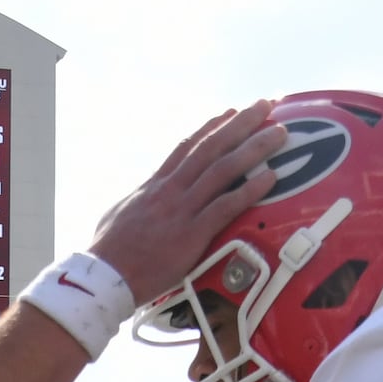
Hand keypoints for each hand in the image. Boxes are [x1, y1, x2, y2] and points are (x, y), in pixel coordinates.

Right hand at [85, 106, 293, 306]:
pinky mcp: (192, 235)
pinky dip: (249, 190)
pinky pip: (226, 206)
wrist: (104, 276)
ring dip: (254, 148)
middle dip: (240, 124)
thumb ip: (141, 200)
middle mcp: (171, 190)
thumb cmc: (108, 251)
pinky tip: (270, 177)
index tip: (230, 112)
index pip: (187, 148)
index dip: (211, 128)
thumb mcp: (120, 213)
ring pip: (223, 170)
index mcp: (155, 185)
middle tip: (264, 105)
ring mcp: (182, 210)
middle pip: (211, 148)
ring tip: (278, 132)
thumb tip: (144, 195)